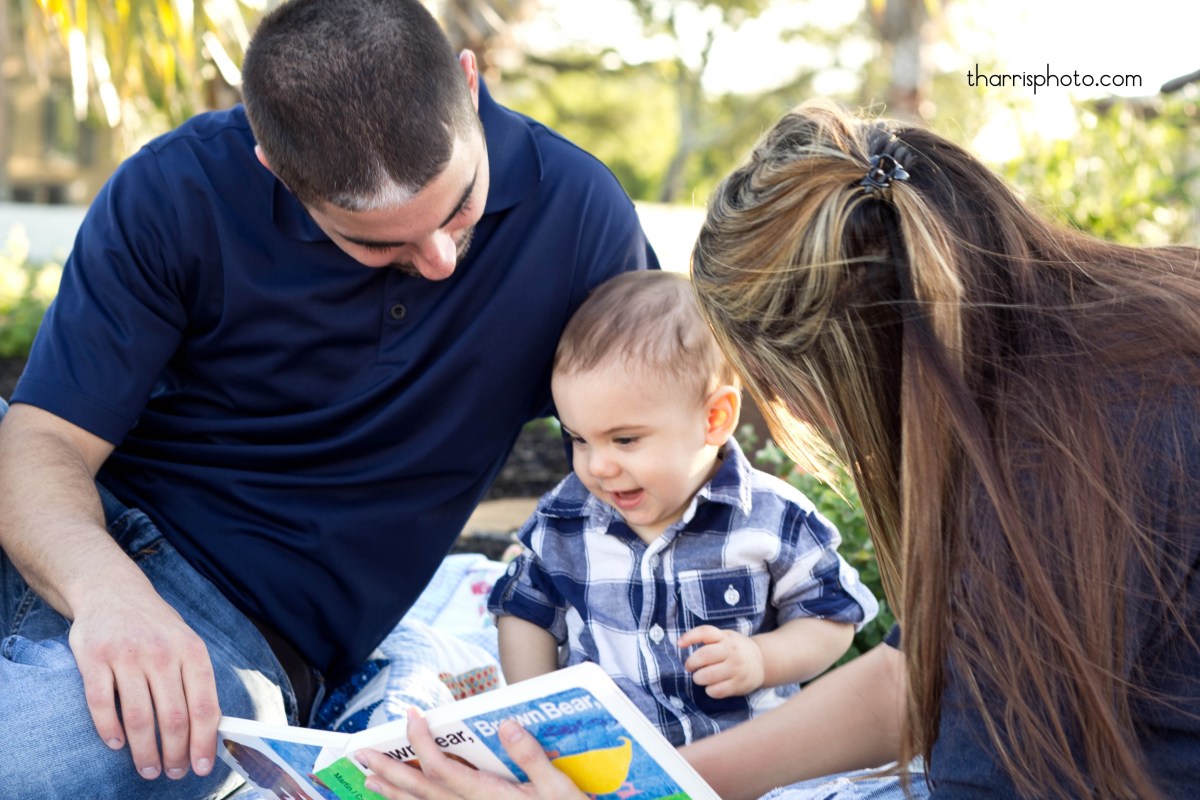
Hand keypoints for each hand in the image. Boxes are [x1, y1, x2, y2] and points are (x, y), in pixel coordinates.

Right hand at [68, 582, 219, 780]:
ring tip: (148, 769)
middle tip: (173, 773)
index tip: (202, 768)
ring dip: (144, 751)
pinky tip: (116, 745)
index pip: (203, 706)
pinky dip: (109, 730)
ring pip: (138, 717)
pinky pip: (100, 704)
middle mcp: (162, 653)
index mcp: (192, 651)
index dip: (204, 742)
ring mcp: (126, 655)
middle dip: (175, 754)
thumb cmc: (156, 627)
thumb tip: (211, 730)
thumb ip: (196, 681)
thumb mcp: (186, 643)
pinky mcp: (93, 658)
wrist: (112, 591)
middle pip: (172, 717)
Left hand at [356, 707, 585, 799]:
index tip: (411, 716)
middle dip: (391, 771)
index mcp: (490, 796)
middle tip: (363, 754)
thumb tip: (505, 725)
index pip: (442, 769)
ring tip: (371, 783)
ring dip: (396, 795)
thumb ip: (531, 757)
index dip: (422, 743)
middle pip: (423, 792)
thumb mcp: (560, 789)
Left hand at [679, 625, 764, 697]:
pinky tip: (711, 687)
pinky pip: (717, 691)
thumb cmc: (735, 648)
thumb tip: (681, 643)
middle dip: (691, 663)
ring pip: (708, 676)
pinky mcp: (739, 685)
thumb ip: (707, 638)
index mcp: (725, 637)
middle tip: (690, 667)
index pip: (705, 632)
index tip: (679, 644)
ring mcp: (736, 668)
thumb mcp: (725, 637)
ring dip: (698, 678)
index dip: (690, 637)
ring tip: (700, 677)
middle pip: (704, 656)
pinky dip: (709, 690)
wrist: (762, 661)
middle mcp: (731, 651)